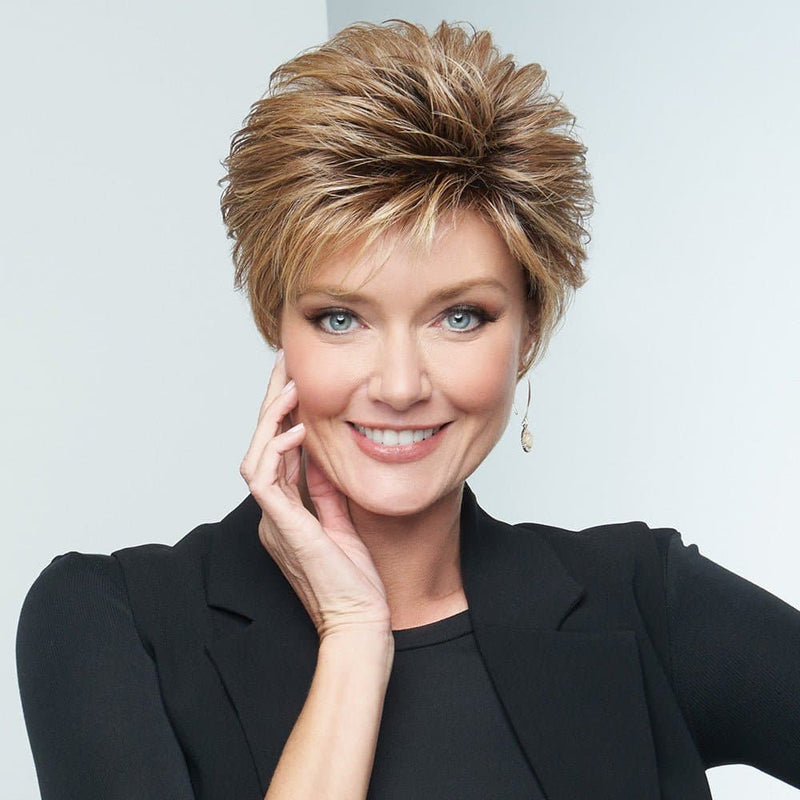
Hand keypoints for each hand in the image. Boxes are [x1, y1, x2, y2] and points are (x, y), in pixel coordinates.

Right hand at [239, 352, 391, 642]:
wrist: (359, 622)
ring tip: (290, 387)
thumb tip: (319, 453)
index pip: (278, 453)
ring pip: (256, 457)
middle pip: (262, 447)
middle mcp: (273, 513)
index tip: (295, 382)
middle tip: (284, 366)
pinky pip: (265, 480)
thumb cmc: (354, 581)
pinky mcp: (282, 527)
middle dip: (272, 403)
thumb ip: (324, 488)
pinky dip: (277, 450)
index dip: (283, 416)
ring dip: (271, 419)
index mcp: (286, 512)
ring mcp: (274, 520)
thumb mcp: (340, 520)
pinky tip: (297, 429)